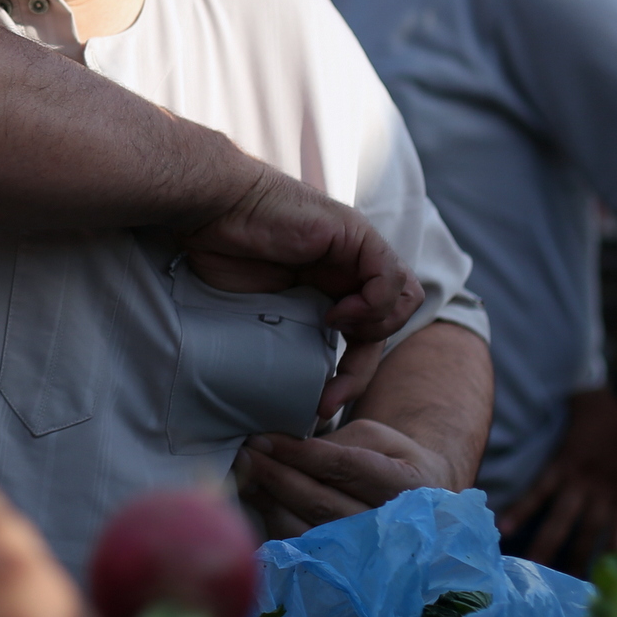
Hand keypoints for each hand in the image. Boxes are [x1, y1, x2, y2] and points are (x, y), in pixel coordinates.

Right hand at [166, 167, 421, 405]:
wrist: (213, 210)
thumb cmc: (222, 252)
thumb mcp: (257, 306)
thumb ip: (285, 330)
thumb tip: (287, 384)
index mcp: (329, 286)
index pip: (368, 336)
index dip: (352, 375)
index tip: (321, 406)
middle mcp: (348, 270)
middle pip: (390, 324)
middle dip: (363, 368)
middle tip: (330, 393)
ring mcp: (355, 251)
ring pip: (403, 301)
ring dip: (374, 330)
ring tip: (336, 332)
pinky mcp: (356, 234)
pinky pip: (391, 276)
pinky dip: (372, 303)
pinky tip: (337, 312)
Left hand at [231, 419, 452, 539]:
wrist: (413, 504)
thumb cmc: (390, 462)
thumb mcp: (377, 438)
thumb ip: (339, 441)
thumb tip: (289, 446)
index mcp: (405, 486)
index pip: (344, 469)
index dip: (300, 454)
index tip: (265, 439)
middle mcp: (388, 528)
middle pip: (320, 503)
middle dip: (276, 475)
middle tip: (245, 452)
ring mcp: (365, 556)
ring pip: (306, 529)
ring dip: (268, 500)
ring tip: (244, 472)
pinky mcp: (340, 570)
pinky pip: (298, 548)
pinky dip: (272, 521)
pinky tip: (255, 498)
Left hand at [494, 389, 616, 571]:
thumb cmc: (608, 399)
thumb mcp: (573, 405)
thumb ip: (561, 420)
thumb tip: (547, 409)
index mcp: (565, 461)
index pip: (537, 492)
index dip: (520, 512)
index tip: (502, 532)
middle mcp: (583, 482)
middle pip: (559, 521)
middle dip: (544, 547)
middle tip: (531, 572)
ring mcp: (609, 491)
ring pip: (590, 531)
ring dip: (579, 556)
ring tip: (570, 580)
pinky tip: (615, 566)